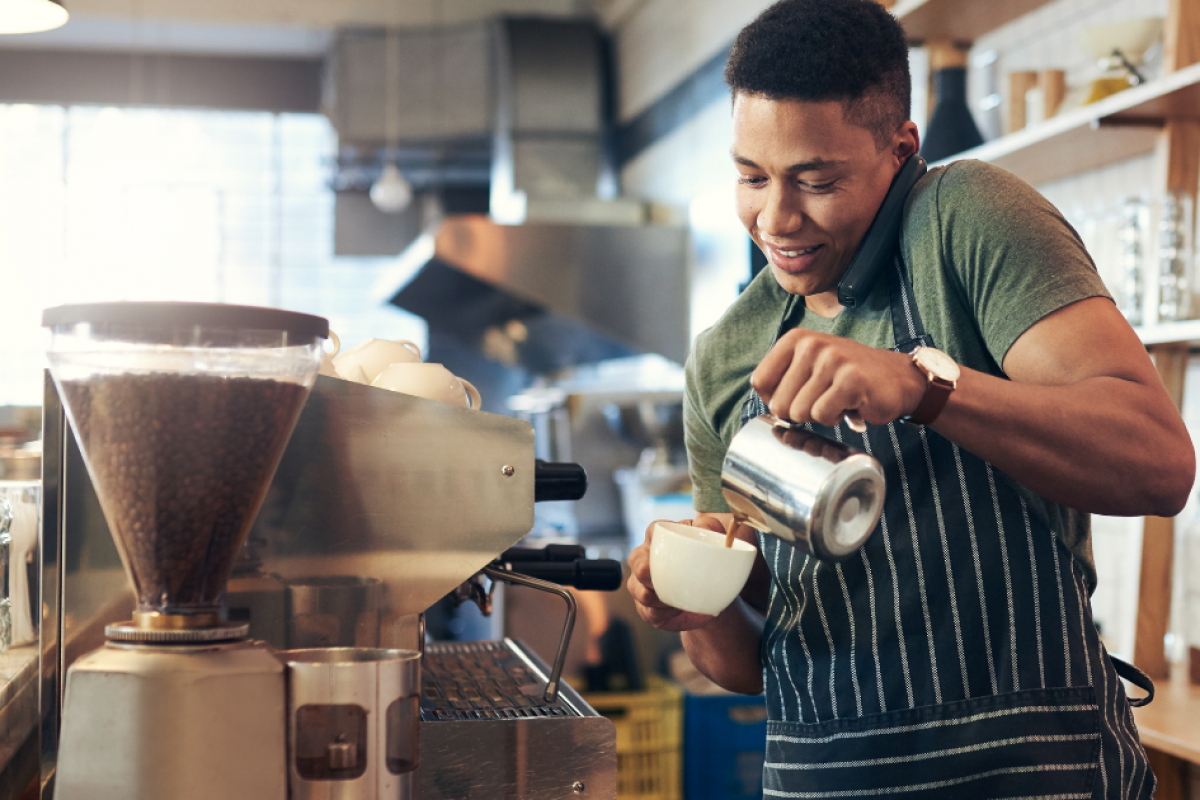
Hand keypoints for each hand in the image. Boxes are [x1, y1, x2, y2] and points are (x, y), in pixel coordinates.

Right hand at [626, 516, 728, 631]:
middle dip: (649, 575)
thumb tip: (708, 528)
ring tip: (678, 600)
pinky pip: (647, 611)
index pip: (653, 532)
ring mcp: (641, 584)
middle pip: (637, 563)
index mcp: (659, 538)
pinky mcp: (646, 607)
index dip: (659, 541)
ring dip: (658, 598)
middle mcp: (644, 559)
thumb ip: (711, 528)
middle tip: (671, 581)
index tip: (676, 553)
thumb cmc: (708, 561)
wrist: (713, 595)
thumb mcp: (713, 540)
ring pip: (638, 590)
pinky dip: (663, 613)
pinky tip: (676, 611)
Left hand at [752, 328, 925, 427]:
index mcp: (795, 339)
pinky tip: (849, 405)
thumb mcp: (809, 366)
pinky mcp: (850, 380)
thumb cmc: (848, 377)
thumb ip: (782, 378)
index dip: (775, 400)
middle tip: (823, 400)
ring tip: (837, 400)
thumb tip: (766, 405)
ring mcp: (832, 360)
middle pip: (778, 403)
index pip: (760, 382)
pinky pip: (822, 415)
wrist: (897, 378)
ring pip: (799, 412)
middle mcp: (811, 344)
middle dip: (799, 412)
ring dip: (819, 415)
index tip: (797, 396)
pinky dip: (835, 418)